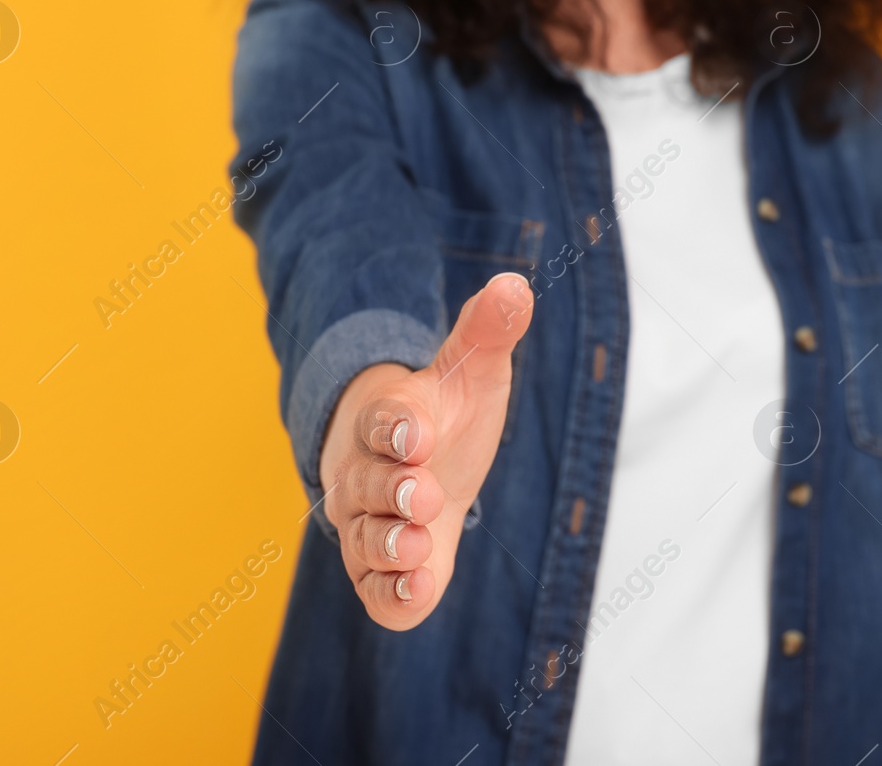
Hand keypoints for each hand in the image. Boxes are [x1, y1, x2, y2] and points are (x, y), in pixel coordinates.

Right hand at [320, 272, 534, 629]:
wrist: (414, 461)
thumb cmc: (443, 413)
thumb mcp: (471, 368)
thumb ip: (488, 331)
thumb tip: (516, 286)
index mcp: (388, 421)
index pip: (382, 419)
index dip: (397, 426)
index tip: (416, 432)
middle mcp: (366, 475)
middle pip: (367, 485)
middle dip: (393, 492)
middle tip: (422, 495)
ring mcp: (369, 526)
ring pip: (365, 541)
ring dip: (390, 546)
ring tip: (419, 548)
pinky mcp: (383, 573)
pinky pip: (376, 592)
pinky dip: (393, 595)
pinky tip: (417, 591)